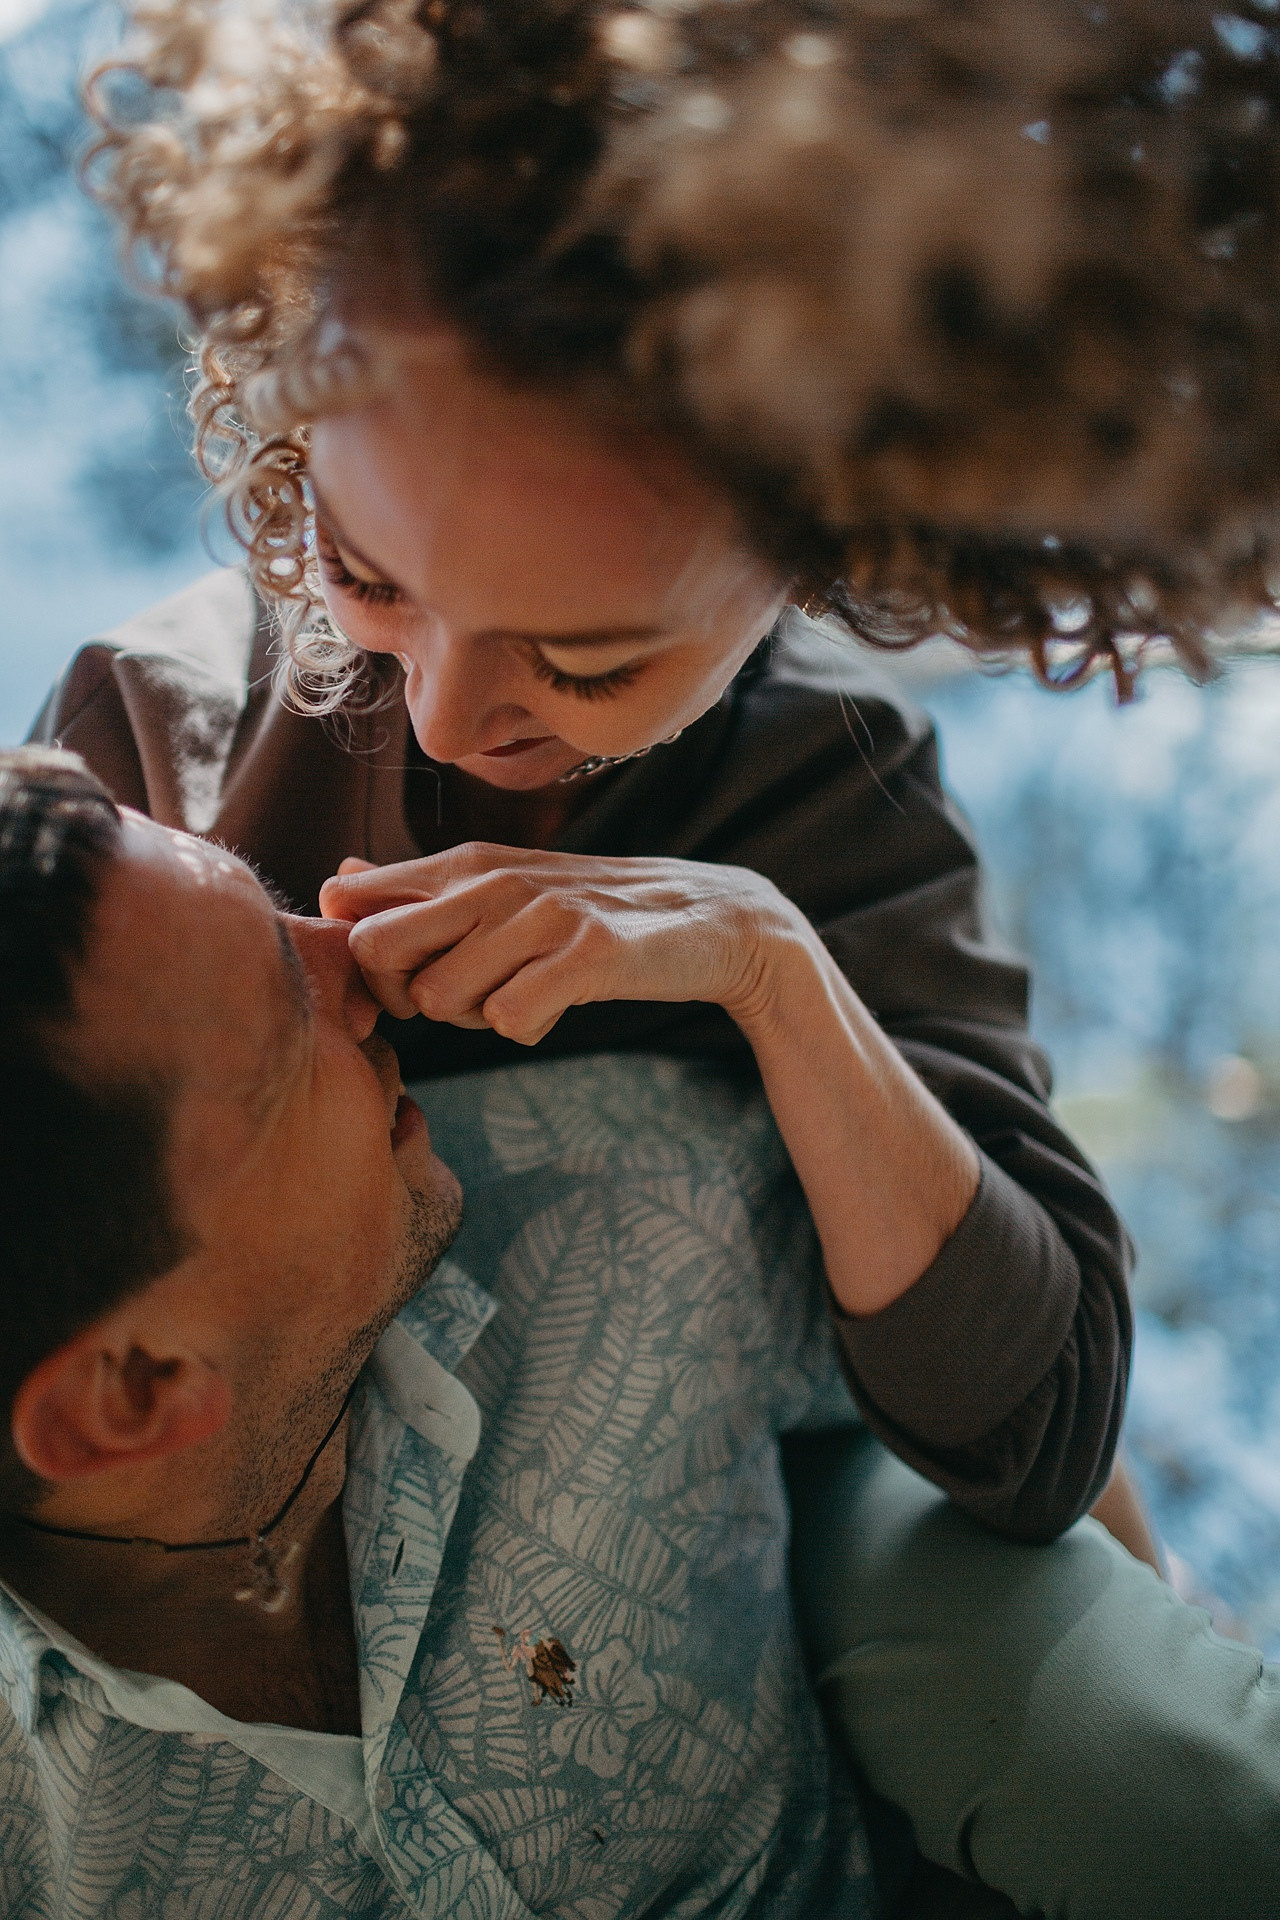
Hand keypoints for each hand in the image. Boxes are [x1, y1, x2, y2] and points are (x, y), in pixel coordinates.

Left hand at [319, 845, 802, 1043]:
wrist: (714, 920)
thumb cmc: (594, 911)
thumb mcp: (504, 886)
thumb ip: (419, 888)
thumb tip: (338, 882)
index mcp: (466, 865)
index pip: (355, 913)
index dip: (367, 965)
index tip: (409, 981)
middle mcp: (494, 880)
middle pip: (379, 955)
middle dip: (406, 996)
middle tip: (460, 998)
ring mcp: (542, 915)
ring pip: (441, 998)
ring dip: (474, 1017)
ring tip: (521, 995)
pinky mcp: (588, 954)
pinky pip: (510, 1019)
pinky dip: (528, 1028)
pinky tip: (556, 1009)